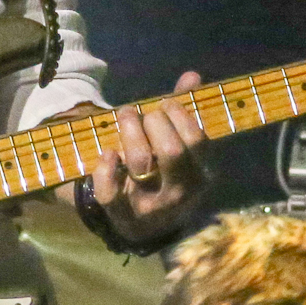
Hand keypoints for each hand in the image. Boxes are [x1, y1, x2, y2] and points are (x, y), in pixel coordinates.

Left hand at [83, 72, 210, 245]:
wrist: (148, 228)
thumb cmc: (166, 176)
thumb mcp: (182, 150)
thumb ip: (185, 114)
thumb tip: (191, 76)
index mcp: (200, 175)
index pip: (196, 139)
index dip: (179, 114)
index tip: (166, 104)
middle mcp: (179, 193)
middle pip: (170, 150)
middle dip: (155, 121)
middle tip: (144, 113)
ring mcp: (150, 206)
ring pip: (140, 163)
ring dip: (130, 131)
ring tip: (126, 115)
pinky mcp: (122, 215)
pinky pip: (110, 191)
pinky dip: (106, 168)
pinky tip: (108, 152)